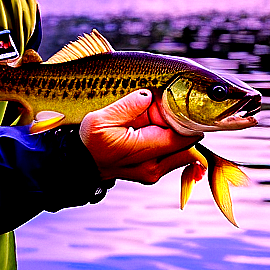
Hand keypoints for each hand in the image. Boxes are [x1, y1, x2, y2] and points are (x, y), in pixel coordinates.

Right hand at [79, 89, 204, 183]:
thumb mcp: (100, 120)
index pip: (185, 137)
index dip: (183, 120)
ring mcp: (155, 172)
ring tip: (150, 126)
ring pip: (183, 151)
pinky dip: (168, 143)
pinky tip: (149, 134)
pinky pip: (174, 157)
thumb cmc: (90, 144)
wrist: (82, 164)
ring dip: (174, 135)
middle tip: (157, 116)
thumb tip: (148, 95)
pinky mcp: (154, 173)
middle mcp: (153, 167)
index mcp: (142, 152)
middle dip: (179, 127)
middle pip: (188, 144)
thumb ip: (127, 107)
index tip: (171, 107)